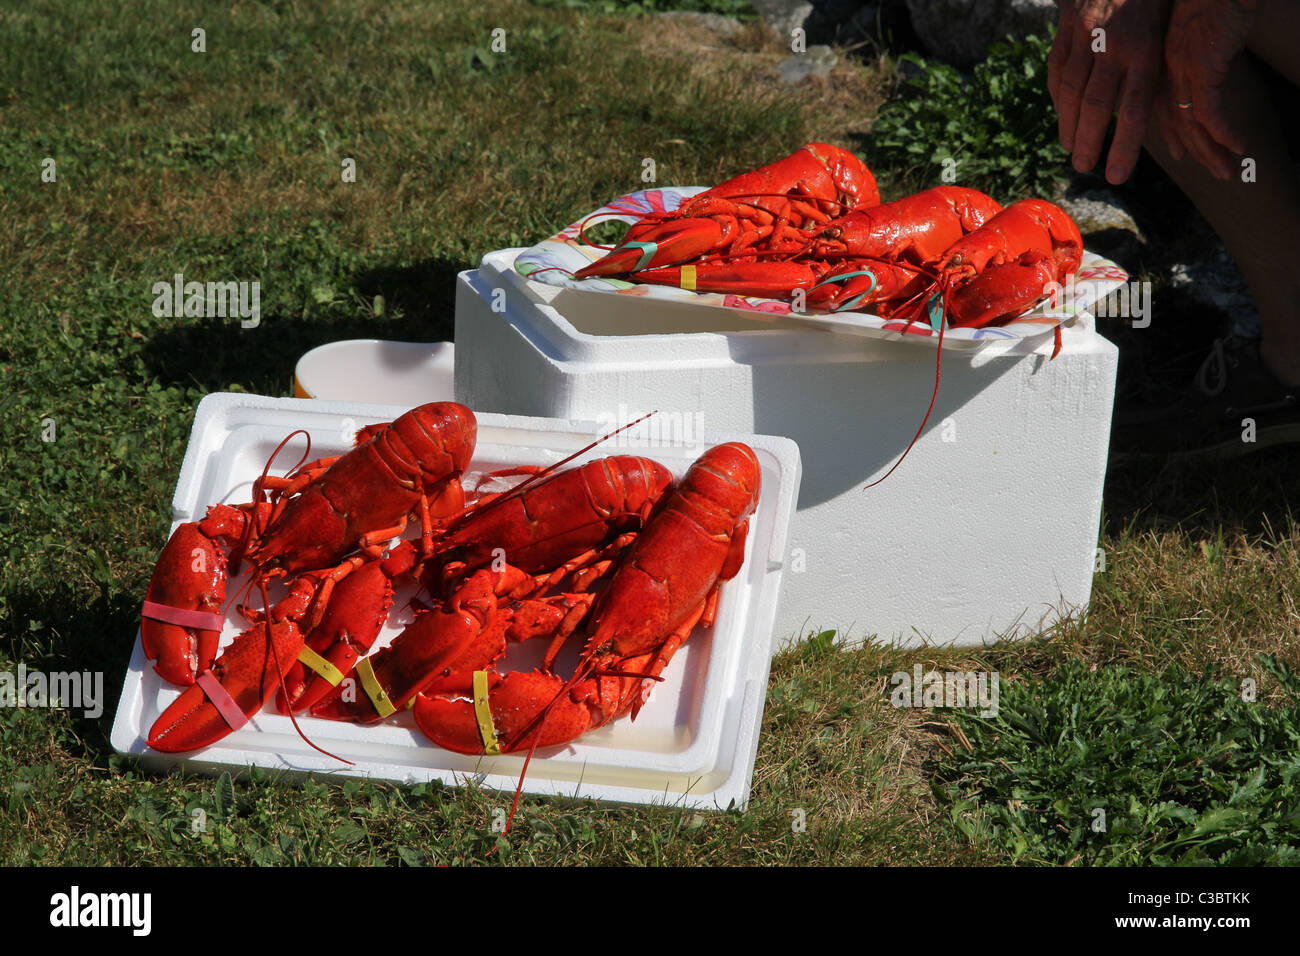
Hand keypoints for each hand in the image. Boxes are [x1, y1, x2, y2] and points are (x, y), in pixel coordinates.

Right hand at [1048, 0, 1170, 183]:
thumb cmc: (1158, 1)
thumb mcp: (1170, 32)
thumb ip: (1158, 72)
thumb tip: (1157, 123)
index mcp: (1145, 49)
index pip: (1133, 107)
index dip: (1124, 145)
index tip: (1117, 176)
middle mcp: (1112, 46)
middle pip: (1094, 104)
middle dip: (1087, 140)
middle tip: (1084, 168)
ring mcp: (1085, 36)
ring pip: (1070, 90)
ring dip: (1067, 124)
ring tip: (1069, 149)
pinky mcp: (1067, 27)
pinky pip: (1057, 69)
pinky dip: (1056, 97)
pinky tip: (1061, 116)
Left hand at [1163, 0, 1258, 177]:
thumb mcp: (1199, 31)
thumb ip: (1200, 53)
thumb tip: (1210, 65)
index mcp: (1161, 63)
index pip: (1163, 108)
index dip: (1173, 134)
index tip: (1180, 154)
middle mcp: (1168, 72)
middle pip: (1178, 122)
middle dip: (1197, 152)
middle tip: (1216, 173)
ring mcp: (1182, 73)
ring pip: (1193, 125)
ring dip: (1212, 152)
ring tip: (1227, 172)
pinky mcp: (1202, 70)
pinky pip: (1211, 113)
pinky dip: (1224, 133)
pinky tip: (1238, 147)